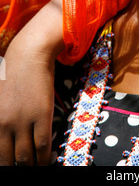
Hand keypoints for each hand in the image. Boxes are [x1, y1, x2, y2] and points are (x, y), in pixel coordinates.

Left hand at [0, 38, 54, 164]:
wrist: (29, 55)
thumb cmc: (13, 74)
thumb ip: (1, 121)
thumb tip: (7, 136)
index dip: (6, 165)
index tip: (11, 166)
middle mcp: (5, 125)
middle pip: (10, 159)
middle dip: (17, 169)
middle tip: (24, 170)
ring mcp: (24, 121)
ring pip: (26, 157)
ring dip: (32, 167)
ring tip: (37, 169)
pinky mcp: (41, 115)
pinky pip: (42, 145)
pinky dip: (44, 158)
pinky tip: (46, 161)